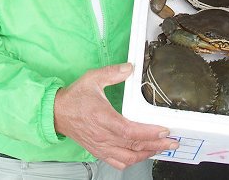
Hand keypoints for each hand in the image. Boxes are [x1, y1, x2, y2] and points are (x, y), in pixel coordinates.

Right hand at [54, 63, 177, 169]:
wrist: (56, 113)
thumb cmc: (74, 97)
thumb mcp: (93, 78)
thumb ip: (112, 72)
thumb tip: (130, 67)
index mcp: (103, 118)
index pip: (130, 131)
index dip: (149, 133)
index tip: (164, 130)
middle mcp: (103, 136)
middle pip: (134, 146)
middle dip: (156, 145)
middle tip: (172, 142)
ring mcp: (101, 146)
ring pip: (128, 157)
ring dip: (147, 154)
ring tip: (161, 148)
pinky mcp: (98, 151)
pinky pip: (118, 162)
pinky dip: (132, 161)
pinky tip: (141, 155)